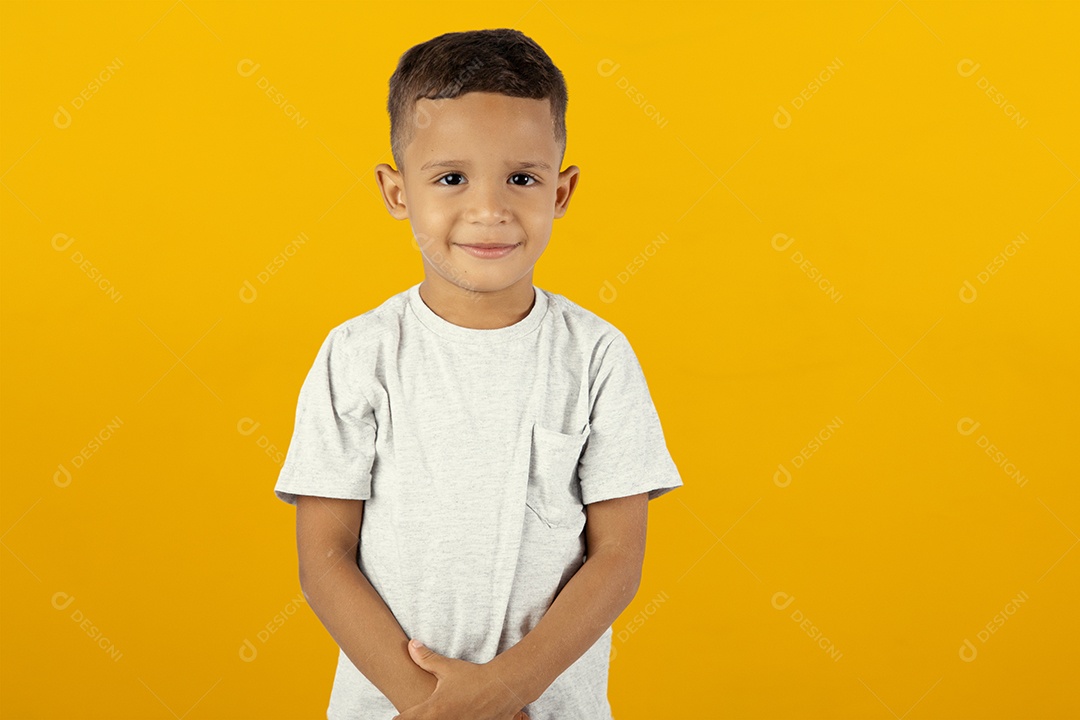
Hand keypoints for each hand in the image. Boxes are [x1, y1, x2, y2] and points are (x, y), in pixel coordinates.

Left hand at [391, 639, 530, 719]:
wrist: (503, 686)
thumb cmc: (473, 676)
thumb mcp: (448, 667)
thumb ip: (426, 658)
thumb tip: (411, 644)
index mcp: (434, 709)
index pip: (405, 719)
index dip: (399, 718)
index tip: (396, 715)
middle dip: (417, 719)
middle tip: (420, 713)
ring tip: (443, 713)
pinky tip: (460, 716)